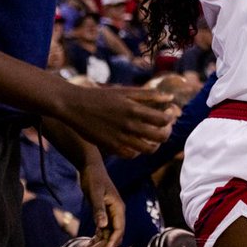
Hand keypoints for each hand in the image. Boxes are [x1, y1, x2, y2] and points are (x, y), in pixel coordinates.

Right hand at [61, 85, 177, 158]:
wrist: (75, 106)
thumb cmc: (101, 96)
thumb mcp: (125, 91)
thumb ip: (148, 95)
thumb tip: (170, 97)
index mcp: (134, 109)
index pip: (163, 120)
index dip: (170, 118)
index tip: (169, 113)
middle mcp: (129, 126)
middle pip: (160, 137)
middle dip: (167, 132)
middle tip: (165, 126)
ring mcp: (121, 138)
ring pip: (148, 149)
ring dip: (155, 143)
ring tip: (153, 135)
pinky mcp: (111, 148)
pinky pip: (132, 155)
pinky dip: (139, 150)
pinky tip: (137, 141)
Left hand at [79, 160, 125, 246]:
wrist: (90, 167)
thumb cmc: (94, 178)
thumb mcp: (95, 193)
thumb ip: (98, 209)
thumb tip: (102, 226)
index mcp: (118, 208)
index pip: (119, 230)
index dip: (112, 243)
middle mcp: (116, 213)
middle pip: (113, 236)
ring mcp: (110, 214)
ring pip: (106, 235)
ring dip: (97, 245)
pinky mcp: (102, 214)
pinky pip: (101, 231)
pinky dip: (95, 239)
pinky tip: (86, 246)